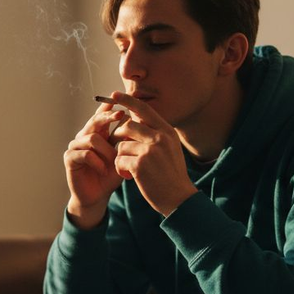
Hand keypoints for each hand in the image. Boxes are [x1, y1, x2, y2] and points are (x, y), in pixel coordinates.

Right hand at [63, 98, 126, 228]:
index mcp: (97, 133)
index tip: (122, 101)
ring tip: (113, 161)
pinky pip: (85, 154)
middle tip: (120, 114)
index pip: (101, 115)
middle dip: (108, 116)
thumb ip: (125, 141)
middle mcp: (84, 136)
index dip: (109, 107)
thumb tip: (136, 122)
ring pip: (91, 138)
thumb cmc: (110, 176)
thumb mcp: (121, 157)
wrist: (97, 196)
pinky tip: (103, 170)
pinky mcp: (69, 158)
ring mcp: (75, 146)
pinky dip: (97, 162)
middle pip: (94, 120)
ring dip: (106, 150)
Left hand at [110, 92, 197, 215]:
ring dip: (120, 158)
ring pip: (121, 145)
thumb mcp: (170, 149)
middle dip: (118, 137)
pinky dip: (120, 169)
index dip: (127, 100)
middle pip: (127, 126)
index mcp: (167, 131)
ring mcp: (150, 150)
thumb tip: (136, 121)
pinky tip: (129, 177)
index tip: (113, 94)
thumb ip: (156, 134)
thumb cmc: (171, 175)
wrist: (179, 198)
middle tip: (121, 151)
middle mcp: (160, 137)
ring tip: (130, 170)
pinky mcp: (140, 164)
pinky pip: (119, 160)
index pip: (144, 109)